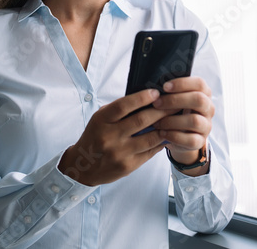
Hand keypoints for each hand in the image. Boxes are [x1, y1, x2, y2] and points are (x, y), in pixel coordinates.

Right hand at [58, 89, 174, 185]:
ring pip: (150, 137)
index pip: (124, 105)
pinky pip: (150, 152)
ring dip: (166, 127)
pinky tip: (169, 135)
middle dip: (161, 110)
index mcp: (102, 120)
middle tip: (174, 103)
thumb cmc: (95, 136)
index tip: (156, 92)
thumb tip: (144, 98)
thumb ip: (118, 110)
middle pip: (141, 120)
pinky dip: (161, 142)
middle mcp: (110, 136)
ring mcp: (120, 153)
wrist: (83, 166)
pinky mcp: (129, 166)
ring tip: (175, 119)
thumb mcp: (100, 119)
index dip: (142, 98)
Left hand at [152, 77, 213, 172]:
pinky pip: (191, 140)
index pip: (199, 84)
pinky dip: (174, 136)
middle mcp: (208, 108)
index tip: (164, 87)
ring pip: (195, 120)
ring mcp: (206, 126)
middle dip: (175, 100)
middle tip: (156, 103)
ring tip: (156, 122)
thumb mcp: (173, 99)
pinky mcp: (201, 141)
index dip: (182, 83)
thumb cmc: (172, 111)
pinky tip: (162, 133)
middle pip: (199, 100)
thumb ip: (169, 92)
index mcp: (203, 93)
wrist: (177, 135)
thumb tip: (153, 87)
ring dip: (172, 120)